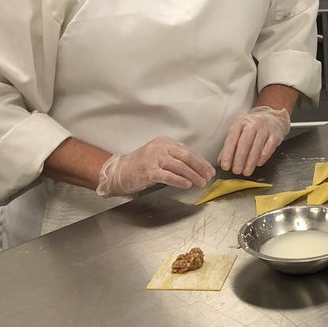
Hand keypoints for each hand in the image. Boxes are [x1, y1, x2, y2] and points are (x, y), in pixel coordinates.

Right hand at [96, 137, 214, 197]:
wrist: (118, 172)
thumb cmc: (140, 166)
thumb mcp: (158, 156)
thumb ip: (174, 158)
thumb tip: (196, 167)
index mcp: (164, 142)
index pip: (188, 150)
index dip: (201, 161)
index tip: (209, 170)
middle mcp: (160, 147)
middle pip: (186, 156)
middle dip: (200, 167)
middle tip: (208, 177)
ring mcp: (154, 158)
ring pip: (180, 166)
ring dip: (193, 175)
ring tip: (201, 183)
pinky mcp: (148, 171)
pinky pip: (168, 176)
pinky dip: (180, 180)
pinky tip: (188, 185)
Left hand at [218, 106, 290, 176]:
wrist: (272, 118)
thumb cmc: (252, 128)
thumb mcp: (239, 132)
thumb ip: (230, 146)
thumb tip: (222, 161)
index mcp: (240, 122)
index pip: (232, 138)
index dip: (228, 154)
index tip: (225, 166)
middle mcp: (253, 123)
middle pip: (245, 142)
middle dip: (239, 159)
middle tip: (236, 171)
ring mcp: (265, 128)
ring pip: (257, 146)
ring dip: (250, 161)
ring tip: (246, 172)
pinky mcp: (276, 134)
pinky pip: (269, 147)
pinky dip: (263, 157)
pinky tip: (258, 164)